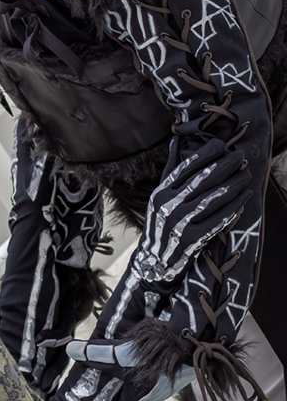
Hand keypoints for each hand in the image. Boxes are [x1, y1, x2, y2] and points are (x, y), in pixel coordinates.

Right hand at [132, 138, 250, 284]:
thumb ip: (171, 168)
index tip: (221, 144)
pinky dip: (233, 207)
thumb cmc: (161, 222)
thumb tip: (176, 140)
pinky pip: (218, 220)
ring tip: (246, 175)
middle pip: (201, 181)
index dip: (204, 155)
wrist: (155, 260)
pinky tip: (244, 197)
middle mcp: (168, 206)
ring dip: (233, 185)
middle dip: (224, 166)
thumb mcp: (160, 195)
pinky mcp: (192, 240)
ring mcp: (180, 224)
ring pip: (212, 199)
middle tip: (240, 156)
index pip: (185, 168)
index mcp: (160, 192)